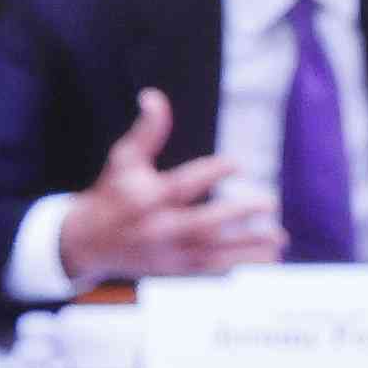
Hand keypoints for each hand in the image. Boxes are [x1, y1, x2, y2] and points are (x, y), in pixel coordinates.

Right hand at [56, 91, 282, 282]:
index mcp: (145, 197)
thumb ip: (146, 131)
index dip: (211, 173)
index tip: (238, 164)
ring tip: (280, 237)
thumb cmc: (112, 193)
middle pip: (203, 224)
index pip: (181, 186)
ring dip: (249, 247)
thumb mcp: (123, 159)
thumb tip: (154, 96)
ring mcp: (167, 253)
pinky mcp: (174, 271)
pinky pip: (212, 271)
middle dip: (238, 214)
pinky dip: (241, 266)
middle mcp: (158, 227)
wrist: (87, 242)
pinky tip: (269, 259)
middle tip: (270, 202)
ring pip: (214, 253)